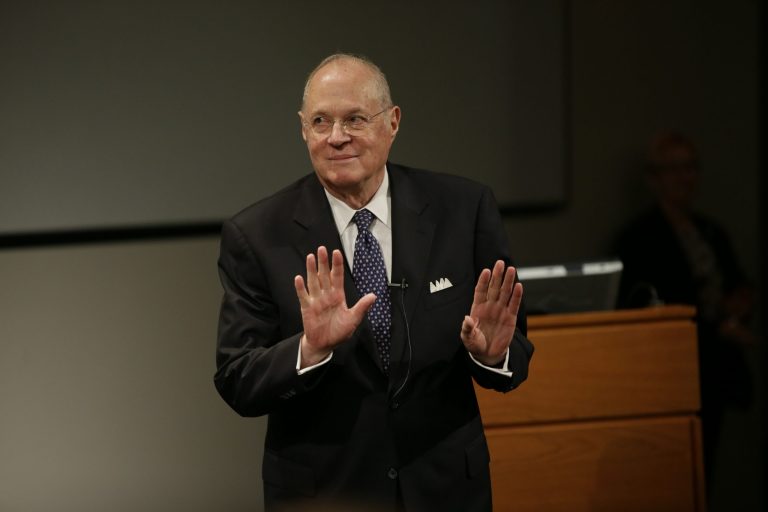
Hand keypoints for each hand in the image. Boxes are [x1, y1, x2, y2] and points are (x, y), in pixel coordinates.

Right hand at [294, 246, 375, 366]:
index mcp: (338, 296)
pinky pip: (303, 296)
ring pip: (313, 282)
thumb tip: (373, 296)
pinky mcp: (307, 308)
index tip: (336, 252)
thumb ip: (362, 307)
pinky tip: (299, 278)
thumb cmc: (339, 332)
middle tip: (321, 249)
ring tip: (310, 257)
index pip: (337, 276)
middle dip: (323, 262)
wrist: (325, 344)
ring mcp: (316, 300)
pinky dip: (300, 288)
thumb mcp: (353, 319)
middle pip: (324, 275)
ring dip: (311, 270)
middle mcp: (326, 295)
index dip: (337, 265)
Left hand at [460, 260, 522, 365]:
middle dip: (497, 275)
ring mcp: (500, 310)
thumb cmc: (476, 344)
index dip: (483, 281)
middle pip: (494, 287)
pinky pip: (513, 304)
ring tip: (511, 269)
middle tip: (500, 263)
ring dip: (508, 281)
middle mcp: (490, 306)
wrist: (488, 354)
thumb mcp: (468, 338)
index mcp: (478, 308)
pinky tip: (519, 286)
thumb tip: (467, 319)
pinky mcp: (510, 317)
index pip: (480, 291)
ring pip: (505, 293)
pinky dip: (516, 295)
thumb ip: (467, 328)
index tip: (486, 271)